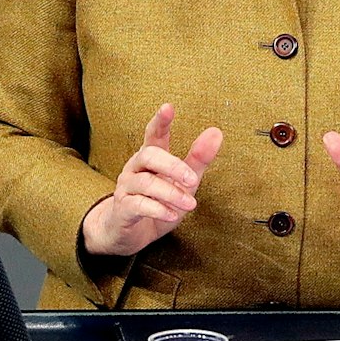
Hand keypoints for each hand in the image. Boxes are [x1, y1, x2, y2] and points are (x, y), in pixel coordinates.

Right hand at [82, 103, 222, 255]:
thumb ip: (198, 159)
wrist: (132, 233)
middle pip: (149, 155)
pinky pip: (138, 205)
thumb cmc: (159, 202)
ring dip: (170, 193)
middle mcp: (135, 168)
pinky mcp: (123, 208)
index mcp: (151, 158)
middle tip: (192, 179)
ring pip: (146, 184)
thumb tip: (216, 132)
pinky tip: (172, 214)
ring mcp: (126, 187)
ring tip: (190, 203)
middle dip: (172, 165)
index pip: (154, 134)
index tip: (168, 107)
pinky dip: (157, 209)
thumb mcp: (183, 182)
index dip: (160, 121)